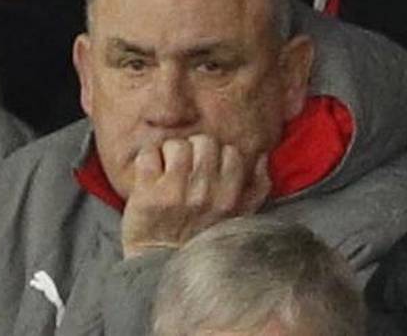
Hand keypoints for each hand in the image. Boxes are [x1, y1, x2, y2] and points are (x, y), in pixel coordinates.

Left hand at [121, 134, 270, 258]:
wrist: (159, 264)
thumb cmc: (197, 238)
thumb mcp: (236, 220)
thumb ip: (255, 189)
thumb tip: (260, 156)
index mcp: (228, 199)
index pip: (231, 153)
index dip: (216, 155)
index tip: (205, 167)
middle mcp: (205, 194)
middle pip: (204, 143)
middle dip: (193, 150)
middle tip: (183, 167)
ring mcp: (175, 192)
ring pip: (176, 145)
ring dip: (168, 153)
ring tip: (165, 170)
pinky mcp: (147, 193)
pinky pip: (149, 154)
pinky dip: (147, 159)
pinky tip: (149, 175)